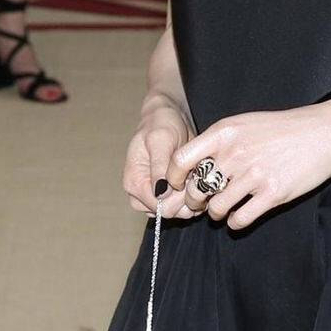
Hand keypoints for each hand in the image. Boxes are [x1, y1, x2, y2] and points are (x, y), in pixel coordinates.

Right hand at [123, 96, 193, 216]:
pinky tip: (196, 179)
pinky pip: (181, 207)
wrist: (168, 117)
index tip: (189, 179)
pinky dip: (192, 197)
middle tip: (195, 175)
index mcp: (134, 182)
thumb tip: (159, 193)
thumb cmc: (161, 124)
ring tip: (195, 175)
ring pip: (177, 212)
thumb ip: (160, 167)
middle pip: (168, 213)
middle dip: (186, 197)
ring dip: (191, 198)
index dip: (178, 198)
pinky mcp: (165, 196)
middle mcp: (140, 194)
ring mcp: (153, 196)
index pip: (159, 207)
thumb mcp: (161, 139)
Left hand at [169, 104, 330, 231]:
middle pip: (195, 189)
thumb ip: (217, 142)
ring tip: (225, 208)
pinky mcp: (273, 193)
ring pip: (216, 208)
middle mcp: (235, 154)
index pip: (180, 160)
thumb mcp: (244, 124)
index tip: (178, 185)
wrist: (325, 131)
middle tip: (203, 202)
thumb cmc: (282, 129)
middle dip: (195, 201)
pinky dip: (235, 222)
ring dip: (217, 213)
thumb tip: (190, 168)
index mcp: (224, 133)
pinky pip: (240, 219)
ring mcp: (254, 174)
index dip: (173, 178)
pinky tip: (241, 215)